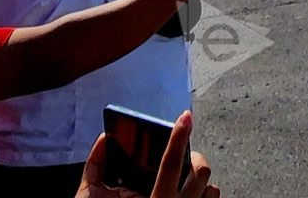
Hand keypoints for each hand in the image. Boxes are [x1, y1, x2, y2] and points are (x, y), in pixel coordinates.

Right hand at [77, 111, 218, 197]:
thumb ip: (96, 169)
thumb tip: (104, 140)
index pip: (170, 164)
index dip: (178, 137)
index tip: (185, 117)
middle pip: (200, 172)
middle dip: (193, 157)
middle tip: (182, 154)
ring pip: (211, 188)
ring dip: (199, 180)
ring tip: (183, 178)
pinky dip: (203, 194)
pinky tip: (188, 194)